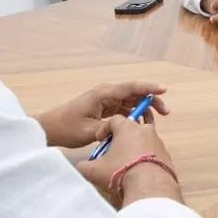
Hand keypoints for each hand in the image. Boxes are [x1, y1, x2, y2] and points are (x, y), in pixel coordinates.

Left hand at [35, 80, 167, 149]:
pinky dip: (134, 116)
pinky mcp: (105, 109)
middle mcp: (107, 94)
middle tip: (165, 112)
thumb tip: (128, 128)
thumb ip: (111, 127)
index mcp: (103, 94)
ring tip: (153, 123)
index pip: (131, 88)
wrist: (51, 128)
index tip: (164, 90)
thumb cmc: (67, 128)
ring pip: (131, 102)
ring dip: (143, 110)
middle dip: (151, 101)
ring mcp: (106, 101)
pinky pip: (124, 110)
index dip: (149, 88)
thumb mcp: (91, 130)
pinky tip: (140, 126)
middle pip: (135, 94)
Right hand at [76, 116, 181, 206]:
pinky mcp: (167, 156)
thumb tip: (80, 167)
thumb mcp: (94, 170)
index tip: (101, 140)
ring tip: (126, 164)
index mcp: (128, 128)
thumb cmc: (121, 172)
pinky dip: (145, 159)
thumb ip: (84, 166)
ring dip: (134, 149)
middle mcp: (145, 131)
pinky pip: (153, 154)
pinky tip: (138, 172)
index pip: (114, 120)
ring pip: (143, 141)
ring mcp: (159, 143)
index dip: (105, 129)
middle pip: (131, 129)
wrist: (150, 188)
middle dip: (121, 139)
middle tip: (113, 152)